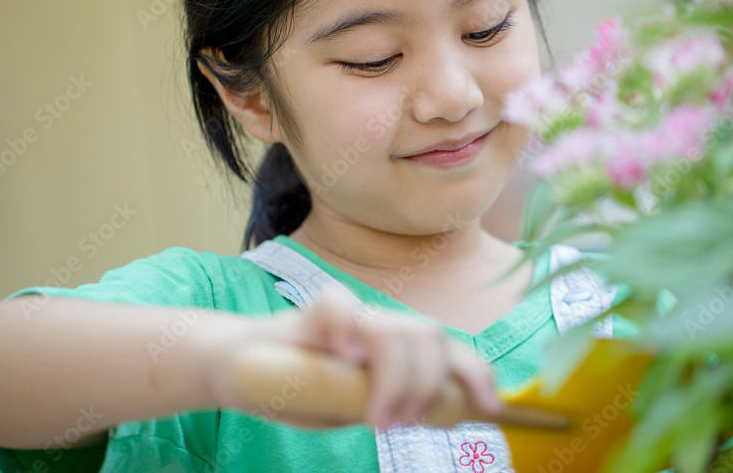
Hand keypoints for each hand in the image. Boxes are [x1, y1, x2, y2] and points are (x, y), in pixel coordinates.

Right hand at [206, 286, 503, 430]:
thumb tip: (450, 411)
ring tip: (377, 418)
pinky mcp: (313, 313)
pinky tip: (348, 357)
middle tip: (406, 423)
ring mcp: (350, 317)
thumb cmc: (302, 390)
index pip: (450, 350)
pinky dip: (352, 331)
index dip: (476, 374)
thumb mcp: (356, 405)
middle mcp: (381, 327)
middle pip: (429, 335)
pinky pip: (341, 309)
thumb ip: (395, 402)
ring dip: (395, 378)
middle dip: (429, 384)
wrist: (241, 372)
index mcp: (399, 350)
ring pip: (392, 329)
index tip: (490, 407)